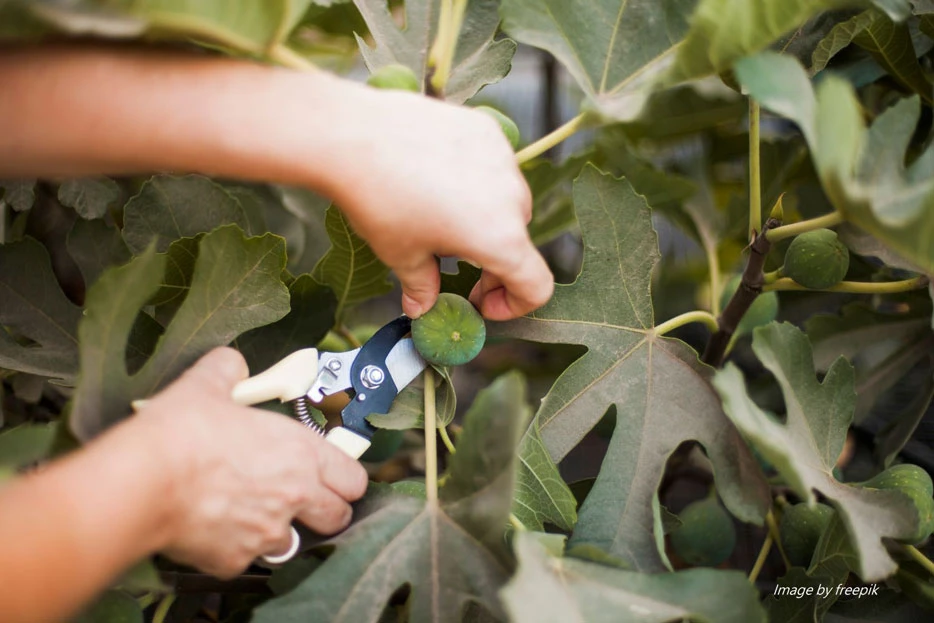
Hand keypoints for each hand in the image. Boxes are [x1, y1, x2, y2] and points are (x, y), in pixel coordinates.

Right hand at [129, 348, 367, 577]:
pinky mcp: (235, 560)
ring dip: (278, 530)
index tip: (332, 477)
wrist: (143, 480)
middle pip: (337, 517)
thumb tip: (230, 365)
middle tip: (302, 501)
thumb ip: (229, 370)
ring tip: (250, 512)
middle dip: (324, 511)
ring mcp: (267, 533)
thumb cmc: (181, 432)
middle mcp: (295, 495)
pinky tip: (214, 526)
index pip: (353, 479)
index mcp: (302, 452)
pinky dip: (234, 546)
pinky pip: (245, 558)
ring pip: (291, 542)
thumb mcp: (208, 384)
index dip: (344, 478)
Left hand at [318, 82, 553, 320]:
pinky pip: (492, 166)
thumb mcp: (402, 256)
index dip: (514, 305)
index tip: (481, 304)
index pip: (537, 285)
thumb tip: (422, 308)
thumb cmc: (379, 202)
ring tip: (436, 216)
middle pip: (517, 242)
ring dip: (484, 219)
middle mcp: (512, 197)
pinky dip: (474, 181)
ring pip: (506, 202)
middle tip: (454, 266)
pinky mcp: (485, 130)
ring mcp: (502, 158)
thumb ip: (423, 289)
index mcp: (499, 238)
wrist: (352, 135)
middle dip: (491, 262)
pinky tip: (433, 177)